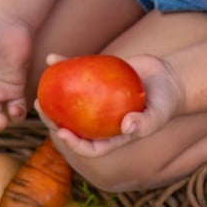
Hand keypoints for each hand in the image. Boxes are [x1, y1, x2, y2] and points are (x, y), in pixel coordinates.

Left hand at [35, 53, 184, 159]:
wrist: (166, 78)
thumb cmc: (165, 101)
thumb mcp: (159, 114)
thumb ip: (145, 123)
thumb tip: (127, 126)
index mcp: (112, 137)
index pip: (90, 147)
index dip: (74, 144)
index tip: (62, 133)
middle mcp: (100, 123)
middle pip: (73, 128)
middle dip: (54, 123)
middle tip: (41, 109)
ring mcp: (96, 103)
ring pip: (69, 105)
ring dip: (52, 101)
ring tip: (40, 94)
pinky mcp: (96, 82)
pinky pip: (77, 76)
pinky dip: (64, 66)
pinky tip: (51, 58)